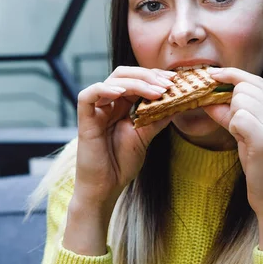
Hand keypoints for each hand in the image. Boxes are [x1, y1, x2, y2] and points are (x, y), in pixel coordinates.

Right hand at [74, 66, 175, 209]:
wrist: (105, 188)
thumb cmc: (121, 164)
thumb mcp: (145, 136)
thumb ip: (157, 118)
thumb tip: (177, 102)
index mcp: (121, 106)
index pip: (136, 80)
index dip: (154, 76)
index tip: (174, 81)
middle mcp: (108, 104)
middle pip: (124, 75)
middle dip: (148, 75)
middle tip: (167, 83)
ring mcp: (96, 110)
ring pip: (111, 81)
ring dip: (136, 83)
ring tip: (156, 92)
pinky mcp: (84, 120)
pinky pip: (88, 96)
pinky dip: (104, 90)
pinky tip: (122, 93)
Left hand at [203, 67, 262, 250]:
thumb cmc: (262, 167)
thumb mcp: (248, 134)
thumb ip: (231, 113)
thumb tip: (208, 97)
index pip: (255, 79)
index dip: (232, 75)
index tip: (212, 74)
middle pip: (244, 88)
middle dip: (230, 103)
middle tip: (236, 127)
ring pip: (239, 100)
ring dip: (233, 118)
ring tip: (243, 137)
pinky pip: (237, 118)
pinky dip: (233, 128)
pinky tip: (242, 142)